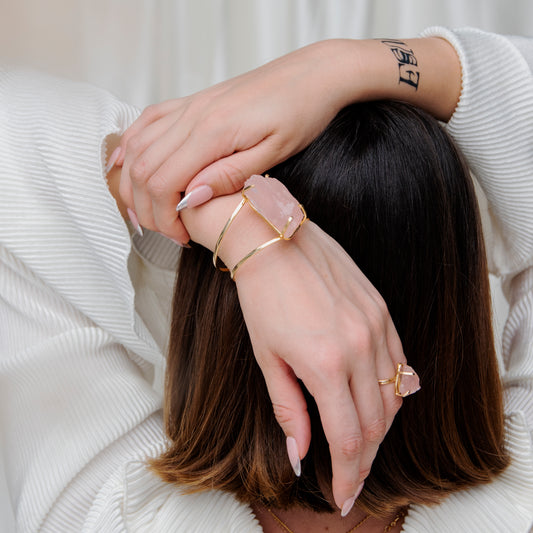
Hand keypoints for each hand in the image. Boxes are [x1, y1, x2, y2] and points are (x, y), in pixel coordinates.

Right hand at [117, 36, 459, 245]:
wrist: (312, 75)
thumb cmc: (301, 113)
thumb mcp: (273, 153)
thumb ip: (228, 175)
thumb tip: (191, 199)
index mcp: (212, 132)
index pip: (163, 182)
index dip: (163, 217)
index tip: (180, 236)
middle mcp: (192, 116)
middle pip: (143, 168)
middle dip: (144, 208)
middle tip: (165, 231)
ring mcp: (189, 106)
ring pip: (137, 145)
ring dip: (132, 182)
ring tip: (144, 210)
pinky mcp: (193, 102)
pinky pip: (147, 121)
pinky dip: (130, 145)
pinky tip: (125, 163)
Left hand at [180, 191, 406, 513]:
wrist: (274, 241)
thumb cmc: (261, 298)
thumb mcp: (268, 358)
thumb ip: (289, 409)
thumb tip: (300, 454)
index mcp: (325, 363)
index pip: (348, 438)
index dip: (347, 474)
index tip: (342, 495)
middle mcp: (360, 346)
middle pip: (376, 423)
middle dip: (364, 458)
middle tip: (352, 477)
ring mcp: (376, 325)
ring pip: (394, 396)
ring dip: (381, 427)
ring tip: (362, 445)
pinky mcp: (382, 309)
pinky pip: (400, 362)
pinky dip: (392, 390)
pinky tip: (378, 402)